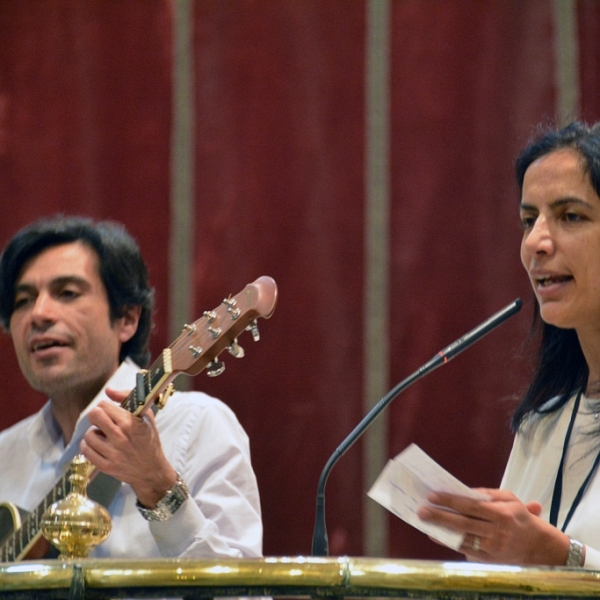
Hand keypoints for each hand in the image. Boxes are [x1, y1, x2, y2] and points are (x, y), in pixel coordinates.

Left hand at [80, 388, 176, 507]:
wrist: (152, 470)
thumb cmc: (149, 440)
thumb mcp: (146, 417)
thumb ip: (129, 399)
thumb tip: (108, 391)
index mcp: (130, 423)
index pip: (104, 405)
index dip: (106, 407)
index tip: (111, 412)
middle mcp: (120, 437)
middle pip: (93, 415)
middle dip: (97, 416)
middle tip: (103, 421)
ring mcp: (112, 453)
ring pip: (88, 434)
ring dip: (94, 433)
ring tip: (103, 435)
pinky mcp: (105, 466)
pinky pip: (86, 450)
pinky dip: (88, 446)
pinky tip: (97, 445)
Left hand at [417, 488, 569, 565]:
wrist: (539, 547)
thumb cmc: (520, 517)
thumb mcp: (510, 499)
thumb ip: (488, 493)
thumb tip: (465, 490)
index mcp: (500, 513)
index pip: (470, 506)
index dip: (450, 501)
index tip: (433, 496)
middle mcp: (495, 532)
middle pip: (463, 523)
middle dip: (440, 516)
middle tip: (421, 511)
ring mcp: (491, 547)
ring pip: (462, 538)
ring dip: (441, 531)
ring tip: (425, 523)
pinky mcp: (489, 559)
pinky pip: (465, 550)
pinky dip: (450, 543)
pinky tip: (437, 536)